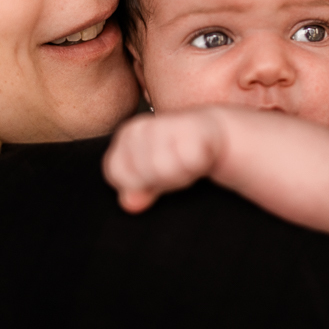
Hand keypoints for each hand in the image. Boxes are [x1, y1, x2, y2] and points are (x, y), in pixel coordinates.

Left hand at [102, 110, 226, 212]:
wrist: (211, 131)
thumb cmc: (176, 155)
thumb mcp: (150, 176)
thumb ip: (136, 190)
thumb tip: (129, 203)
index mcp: (127, 136)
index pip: (117, 173)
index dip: (137, 182)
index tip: (154, 175)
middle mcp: (141, 127)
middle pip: (142, 175)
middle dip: (161, 180)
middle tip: (175, 167)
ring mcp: (164, 125)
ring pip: (164, 169)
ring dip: (180, 174)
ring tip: (186, 161)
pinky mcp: (191, 127)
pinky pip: (188, 162)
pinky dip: (196, 164)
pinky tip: (199, 154)